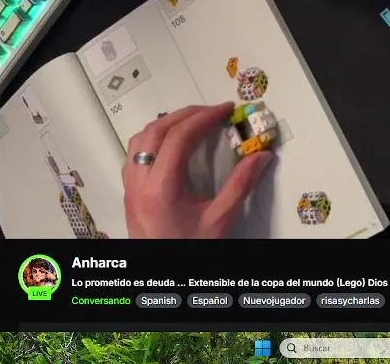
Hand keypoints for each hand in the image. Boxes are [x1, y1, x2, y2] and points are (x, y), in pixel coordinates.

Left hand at [122, 103, 271, 238]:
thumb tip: (260, 158)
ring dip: (166, 124)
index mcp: (160, 189)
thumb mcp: (219, 221)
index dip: (203, 117)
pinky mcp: (129, 193)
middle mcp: (139, 184)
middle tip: (212, 111)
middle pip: (157, 131)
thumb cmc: (187, 252)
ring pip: (140, 140)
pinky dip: (153, 140)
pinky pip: (134, 155)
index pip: (179, 138)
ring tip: (192, 122)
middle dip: (186, 114)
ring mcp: (130, 188)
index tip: (223, 110)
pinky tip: (170, 145)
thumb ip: (240, 186)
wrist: (161, 279)